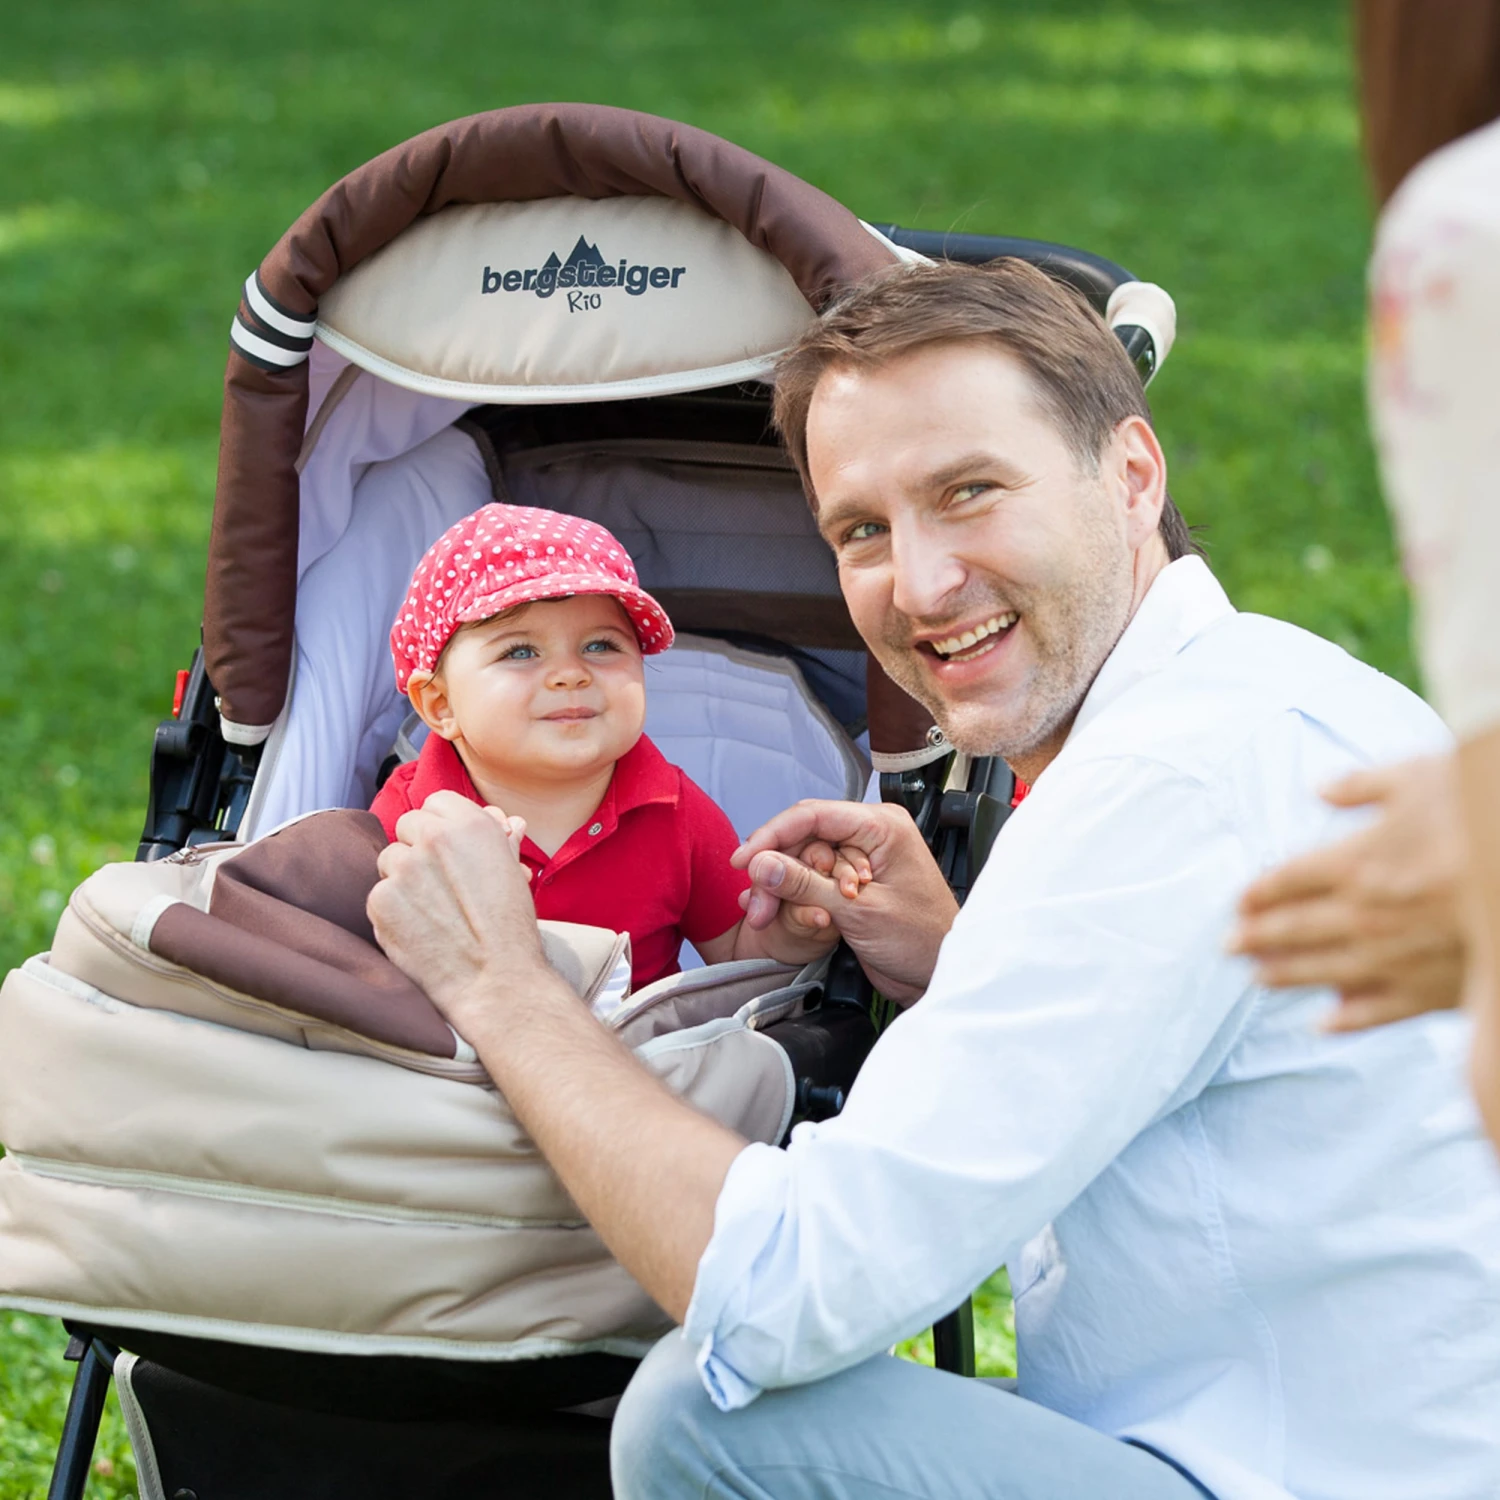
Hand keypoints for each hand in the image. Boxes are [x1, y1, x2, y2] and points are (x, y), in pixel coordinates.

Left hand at [367, 792, 545, 1039]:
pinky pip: (378, 893)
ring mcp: (403, 869)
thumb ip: (501, 840)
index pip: (436, 803)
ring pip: (389, 859)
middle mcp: (433, 838)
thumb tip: (504, 821)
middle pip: (407, 826)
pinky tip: (417, 928)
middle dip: (419, 848)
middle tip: (439, 882)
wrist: (495, 982)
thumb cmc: (511, 930)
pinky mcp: (380, 901)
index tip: (449, 850)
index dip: (443, 826)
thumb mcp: (513, 874)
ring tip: (430, 910)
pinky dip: (392, 909)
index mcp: (470, 824)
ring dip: (403, 879)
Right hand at [733, 800, 958, 1001]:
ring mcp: (862, 857)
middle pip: (804, 837)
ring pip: (804, 859)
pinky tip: (775, 909)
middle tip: (755, 902)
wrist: (941, 975)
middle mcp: (870, 834)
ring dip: (781, 886)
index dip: (772, 835)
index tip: (743, 860)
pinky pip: (814, 878)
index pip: (813, 814)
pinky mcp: (853, 882)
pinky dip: (794, 894)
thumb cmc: (923, 940)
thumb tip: (761, 864)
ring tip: (762, 913)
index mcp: (881, 825)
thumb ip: (805, 884)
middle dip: (775, 869)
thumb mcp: (857, 911)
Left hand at [1229, 755, 1465, 1030]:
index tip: (1239, 901)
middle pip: (1295, 929)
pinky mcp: (1428, 992)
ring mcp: (1393, 958)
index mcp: (1353, 862)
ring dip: (1286, 975)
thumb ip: (1363, 786)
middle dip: (1258, 937)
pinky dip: (1346, 1020)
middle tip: (1228, 946)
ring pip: (1324, 972)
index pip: (1289, 880)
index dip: (1260, 891)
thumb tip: (1322, 788)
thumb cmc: (1477, 815)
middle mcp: (1362, 915)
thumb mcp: (1417, 777)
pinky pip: (1377, 1013)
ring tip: (1258, 978)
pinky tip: (1323, 1023)